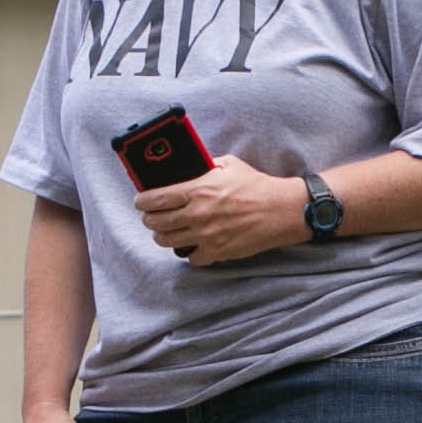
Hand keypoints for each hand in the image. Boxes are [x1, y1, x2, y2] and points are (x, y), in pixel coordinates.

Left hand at [135, 162, 309, 265]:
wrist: (280, 210)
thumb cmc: (256, 186)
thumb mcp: (228, 165)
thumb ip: (204, 166)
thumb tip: (187, 168)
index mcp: (197, 190)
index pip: (154, 199)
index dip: (142, 201)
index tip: (140, 202)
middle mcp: (197, 214)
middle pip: (155, 223)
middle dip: (150, 219)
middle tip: (152, 217)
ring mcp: (205, 236)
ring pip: (167, 241)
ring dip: (163, 236)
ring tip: (168, 231)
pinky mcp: (216, 252)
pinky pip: (191, 258)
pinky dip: (189, 252)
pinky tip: (193, 244)